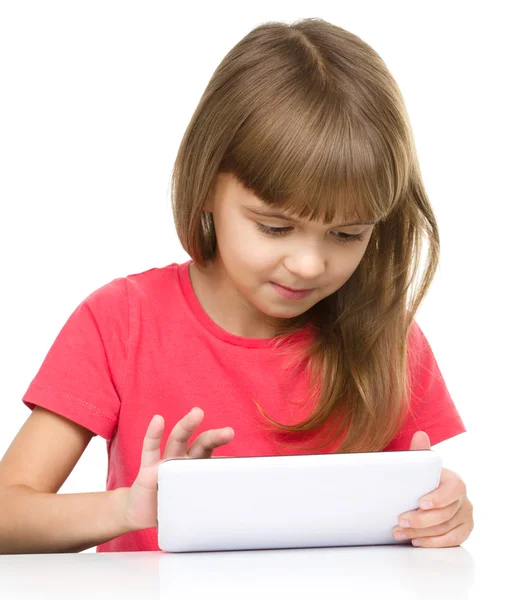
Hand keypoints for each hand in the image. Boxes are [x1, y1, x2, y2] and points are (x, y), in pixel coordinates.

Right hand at [122, 407, 233, 531]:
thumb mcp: (193, 508)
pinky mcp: (148, 469)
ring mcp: (166, 463)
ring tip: (197, 413)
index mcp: (198, 471)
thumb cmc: (172, 506)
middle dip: (214, 437)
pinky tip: (158, 420)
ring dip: (187, 426)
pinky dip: (153, 434)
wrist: (143, 513)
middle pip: (200, 445)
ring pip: (177, 441)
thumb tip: (235, 513)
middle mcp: (184, 462)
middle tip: (228, 432)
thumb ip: (208, 505)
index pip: (215, 461)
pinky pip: (151, 449)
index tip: (242, 464)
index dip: (227, 461)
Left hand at [392, 431, 473, 547]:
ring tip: (399, 531)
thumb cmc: (425, 479)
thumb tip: (420, 435)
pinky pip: (451, 540)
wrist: (433, 492)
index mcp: (455, 481)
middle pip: (445, 514)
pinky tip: (416, 541)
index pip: (452, 489)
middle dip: (420, 519)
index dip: (438, 497)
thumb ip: (421, 452)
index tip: (420, 503)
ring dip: (420, 532)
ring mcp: (466, 516)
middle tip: (400, 520)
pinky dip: (433, 542)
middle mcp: (464, 499)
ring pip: (444, 529)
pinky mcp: (464, 530)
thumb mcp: (423, 465)